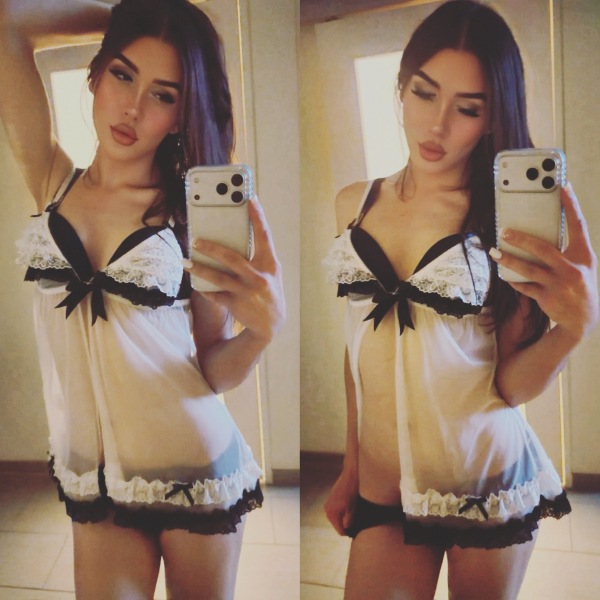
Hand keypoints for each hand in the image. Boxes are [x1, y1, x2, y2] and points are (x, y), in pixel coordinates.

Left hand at [184, 197, 285, 343]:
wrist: (271, 324)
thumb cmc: (268, 291)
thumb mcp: (270, 273)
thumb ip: (257, 257)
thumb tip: (233, 238)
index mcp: (270, 264)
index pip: (264, 236)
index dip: (258, 217)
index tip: (250, 199)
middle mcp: (259, 277)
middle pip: (231, 257)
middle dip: (210, 247)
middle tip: (194, 240)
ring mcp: (247, 291)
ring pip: (218, 277)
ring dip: (199, 269)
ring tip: (185, 262)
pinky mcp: (237, 304)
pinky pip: (215, 294)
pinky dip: (205, 289)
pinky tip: (196, 284)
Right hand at [324, 468, 357, 535]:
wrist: (351, 474)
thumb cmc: (352, 491)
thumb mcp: (352, 509)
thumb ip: (348, 522)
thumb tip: (346, 529)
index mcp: (331, 513)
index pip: (340, 531)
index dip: (350, 532)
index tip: (359, 528)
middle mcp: (327, 509)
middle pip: (338, 525)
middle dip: (347, 524)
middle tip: (358, 519)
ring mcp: (329, 503)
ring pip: (339, 518)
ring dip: (346, 517)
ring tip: (355, 511)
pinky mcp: (332, 499)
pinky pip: (338, 511)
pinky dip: (344, 511)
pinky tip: (351, 505)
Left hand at [490, 183, 598, 341]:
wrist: (583, 320)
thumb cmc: (579, 284)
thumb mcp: (581, 265)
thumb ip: (567, 250)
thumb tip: (541, 229)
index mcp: (584, 255)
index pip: (578, 225)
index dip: (571, 205)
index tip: (562, 186)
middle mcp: (572, 268)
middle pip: (543, 248)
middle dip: (521, 239)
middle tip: (504, 231)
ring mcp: (559, 284)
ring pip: (528, 268)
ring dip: (508, 260)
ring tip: (494, 252)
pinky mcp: (547, 297)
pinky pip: (524, 286)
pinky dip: (513, 280)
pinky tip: (504, 274)